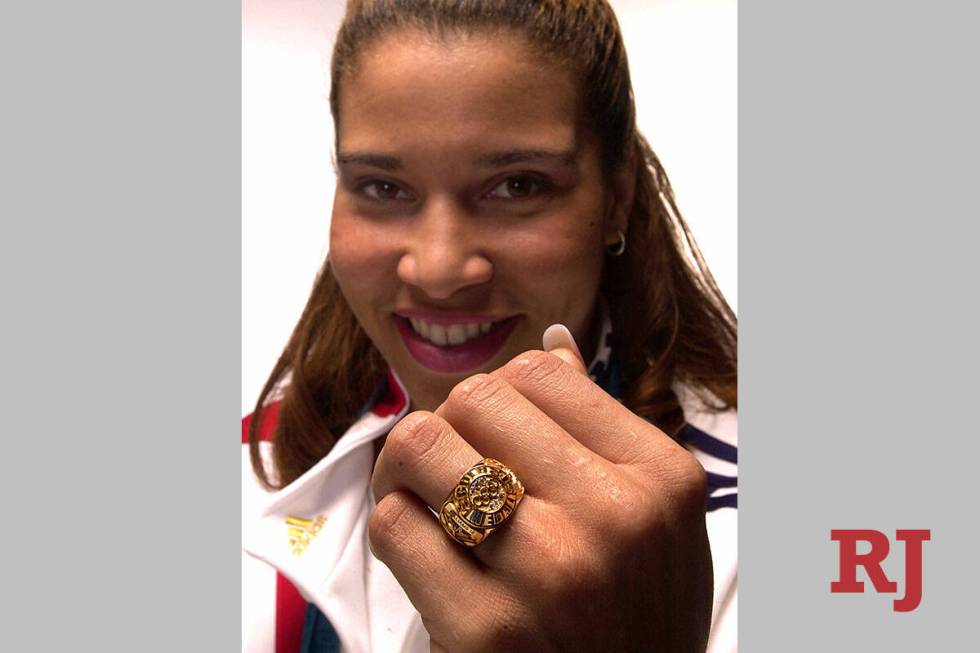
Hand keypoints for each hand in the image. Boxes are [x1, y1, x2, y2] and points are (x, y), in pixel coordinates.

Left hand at [370, 345, 711, 652]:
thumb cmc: (640, 616)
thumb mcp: (660, 520)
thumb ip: (605, 431)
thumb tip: (551, 345)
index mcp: (660, 476)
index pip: (540, 373)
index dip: (501, 394)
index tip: (494, 431)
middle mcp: (611, 516)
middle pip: (475, 397)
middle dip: (448, 422)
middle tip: (447, 461)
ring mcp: (547, 573)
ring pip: (421, 445)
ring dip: (405, 465)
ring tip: (421, 494)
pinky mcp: (484, 631)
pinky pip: (396, 526)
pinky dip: (395, 526)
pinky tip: (422, 548)